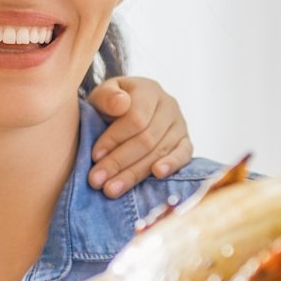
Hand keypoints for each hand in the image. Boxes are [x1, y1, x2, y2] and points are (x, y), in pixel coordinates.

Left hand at [85, 75, 192, 196]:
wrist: (126, 109)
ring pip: (159, 152)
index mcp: (148, 91)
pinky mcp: (186, 142)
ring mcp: (180, 125)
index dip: (115, 139)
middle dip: (119, 162)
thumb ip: (107, 97)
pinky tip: (157, 175)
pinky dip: (171, 166)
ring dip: (134, 174)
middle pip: (146, 139)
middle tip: (97, 180)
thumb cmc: (111, 104)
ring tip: (111, 189)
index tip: (94, 156)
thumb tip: (120, 104)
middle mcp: (169, 106)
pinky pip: (183, 156)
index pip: (135, 118)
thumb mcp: (103, 95)